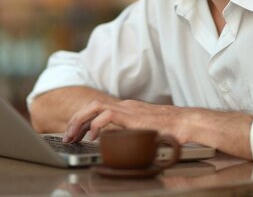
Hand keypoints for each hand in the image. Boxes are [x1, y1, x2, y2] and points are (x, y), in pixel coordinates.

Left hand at [62, 99, 185, 142]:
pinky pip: (106, 114)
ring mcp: (127, 109)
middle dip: (75, 121)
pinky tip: (92, 136)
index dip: (82, 121)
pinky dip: (96, 125)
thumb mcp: (143, 133)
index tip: (74, 134)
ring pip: (94, 107)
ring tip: (73, 136)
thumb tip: (117, 146)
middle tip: (67, 137)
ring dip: (80, 121)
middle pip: (91, 106)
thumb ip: (129, 135)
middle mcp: (125, 106)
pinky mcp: (131, 115)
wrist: (184, 124)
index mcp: (126, 109)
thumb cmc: (169, 131)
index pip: (97, 109)